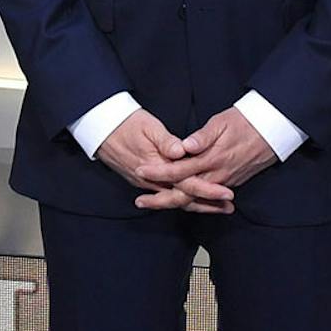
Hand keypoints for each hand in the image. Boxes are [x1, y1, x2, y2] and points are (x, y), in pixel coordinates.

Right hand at [95, 111, 233, 212]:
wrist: (101, 128)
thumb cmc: (126, 123)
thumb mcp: (147, 126)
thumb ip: (165, 140)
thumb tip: (180, 151)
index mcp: (156, 166)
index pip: (187, 183)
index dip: (208, 190)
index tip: (227, 193)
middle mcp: (151, 180)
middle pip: (184, 198)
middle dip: (207, 204)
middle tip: (229, 207)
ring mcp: (147, 184)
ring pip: (176, 200)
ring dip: (197, 204)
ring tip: (219, 207)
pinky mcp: (144, 182)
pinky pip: (168, 195)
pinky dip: (184, 199)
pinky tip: (195, 199)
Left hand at [135, 108, 276, 213]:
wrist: (272, 131)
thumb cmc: (245, 122)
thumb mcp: (222, 123)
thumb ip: (202, 137)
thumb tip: (184, 146)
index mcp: (212, 159)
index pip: (180, 170)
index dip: (159, 171)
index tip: (140, 170)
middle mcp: (217, 175)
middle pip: (185, 194)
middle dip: (161, 199)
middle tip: (139, 201)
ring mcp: (224, 182)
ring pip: (195, 199)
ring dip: (173, 202)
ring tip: (153, 203)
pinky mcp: (230, 183)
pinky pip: (206, 198)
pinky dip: (190, 201)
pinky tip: (177, 200)